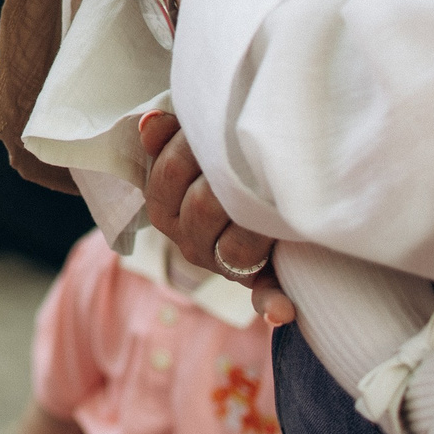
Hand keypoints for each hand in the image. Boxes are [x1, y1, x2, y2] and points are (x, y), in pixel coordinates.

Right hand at [141, 110, 294, 326]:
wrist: (265, 190)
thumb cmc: (222, 161)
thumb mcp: (191, 146)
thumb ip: (168, 136)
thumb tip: (150, 122)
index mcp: (164, 208)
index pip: (170, 172)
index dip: (194, 144)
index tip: (219, 125)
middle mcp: (188, 240)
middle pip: (202, 206)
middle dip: (228, 175)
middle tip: (255, 150)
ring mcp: (222, 262)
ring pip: (234, 246)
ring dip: (258, 224)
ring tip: (279, 192)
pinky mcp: (259, 280)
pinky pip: (263, 295)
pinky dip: (273, 303)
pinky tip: (283, 310)